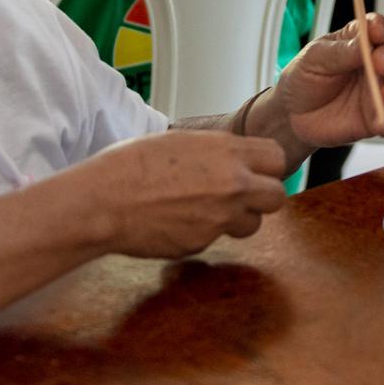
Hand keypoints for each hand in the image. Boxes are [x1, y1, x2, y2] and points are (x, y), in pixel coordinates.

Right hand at [76, 130, 287, 258]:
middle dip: (262, 198)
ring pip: (252, 225)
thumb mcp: (183, 140)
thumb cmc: (133, 164)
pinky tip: (179, 222)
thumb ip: (218, 152)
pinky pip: (216, 240)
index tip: (256, 170)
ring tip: (206, 210)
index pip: (278, 159)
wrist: (105, 200)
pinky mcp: (202, 244)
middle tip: (241, 196)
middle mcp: (232, 184)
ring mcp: (219, 218)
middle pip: (277, 197)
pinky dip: (204, 234)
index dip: (267, 167)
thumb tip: (235, 158)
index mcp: (228, 151)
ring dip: (237, 220)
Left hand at [275, 12, 383, 148]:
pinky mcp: (377, 115)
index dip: (380, 27)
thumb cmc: (304, 78)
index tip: (376, 32)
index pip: (376, 27)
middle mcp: (374, 63)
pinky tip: (382, 123)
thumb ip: (341, 51)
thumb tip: (365, 43)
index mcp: (358, 40)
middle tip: (379, 64)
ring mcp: (377, 89)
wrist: (293, 116)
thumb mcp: (314, 58)